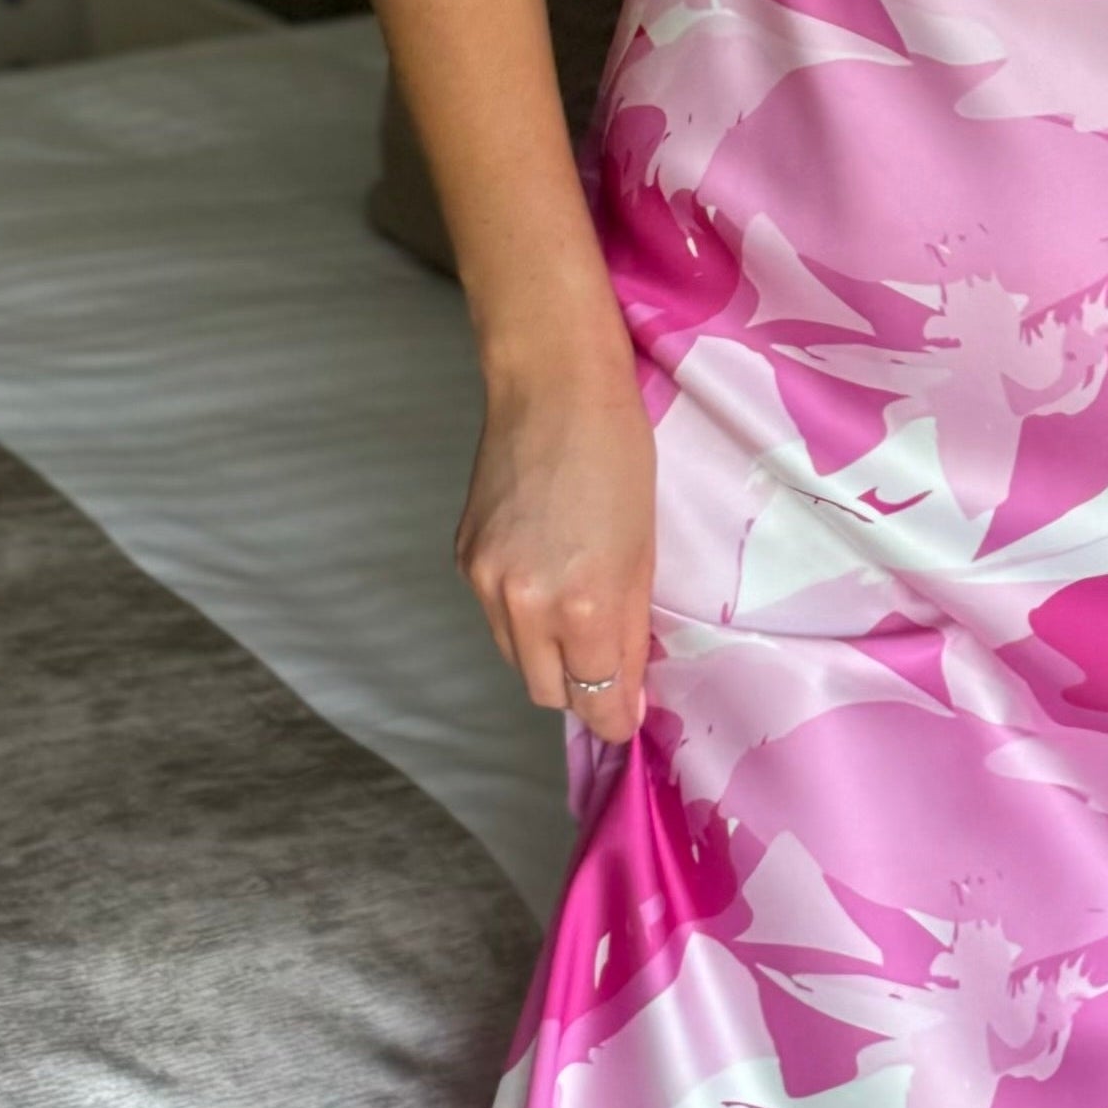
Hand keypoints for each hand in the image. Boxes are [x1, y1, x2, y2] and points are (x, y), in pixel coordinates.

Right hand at [456, 363, 656, 746]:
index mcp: (582, 604)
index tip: (629, 718)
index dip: (615, 719)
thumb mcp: (644, 554)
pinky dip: (522, 615)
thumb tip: (626, 696)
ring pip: (516, 657)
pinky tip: (546, 575)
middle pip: (546, 691)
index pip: (594, 698)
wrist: (552, 388)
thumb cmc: (620, 457)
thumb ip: (631, 632)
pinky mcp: (462, 558)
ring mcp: (484, 581)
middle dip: (581, 692)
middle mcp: (523, 604)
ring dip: (548, 655)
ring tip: (578, 612)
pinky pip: (493, 616)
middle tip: (609, 665)